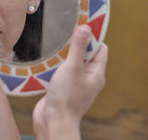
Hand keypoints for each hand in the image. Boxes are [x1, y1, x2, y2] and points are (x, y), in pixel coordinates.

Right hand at [33, 25, 107, 139]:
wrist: (53, 122)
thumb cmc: (66, 97)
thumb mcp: (72, 67)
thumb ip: (78, 47)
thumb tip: (85, 28)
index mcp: (96, 74)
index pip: (100, 49)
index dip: (92, 37)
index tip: (81, 26)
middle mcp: (88, 79)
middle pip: (85, 55)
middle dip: (75, 45)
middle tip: (64, 34)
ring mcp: (76, 85)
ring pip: (72, 64)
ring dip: (63, 56)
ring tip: (54, 46)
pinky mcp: (63, 89)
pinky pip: (62, 72)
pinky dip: (56, 66)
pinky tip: (47, 61)